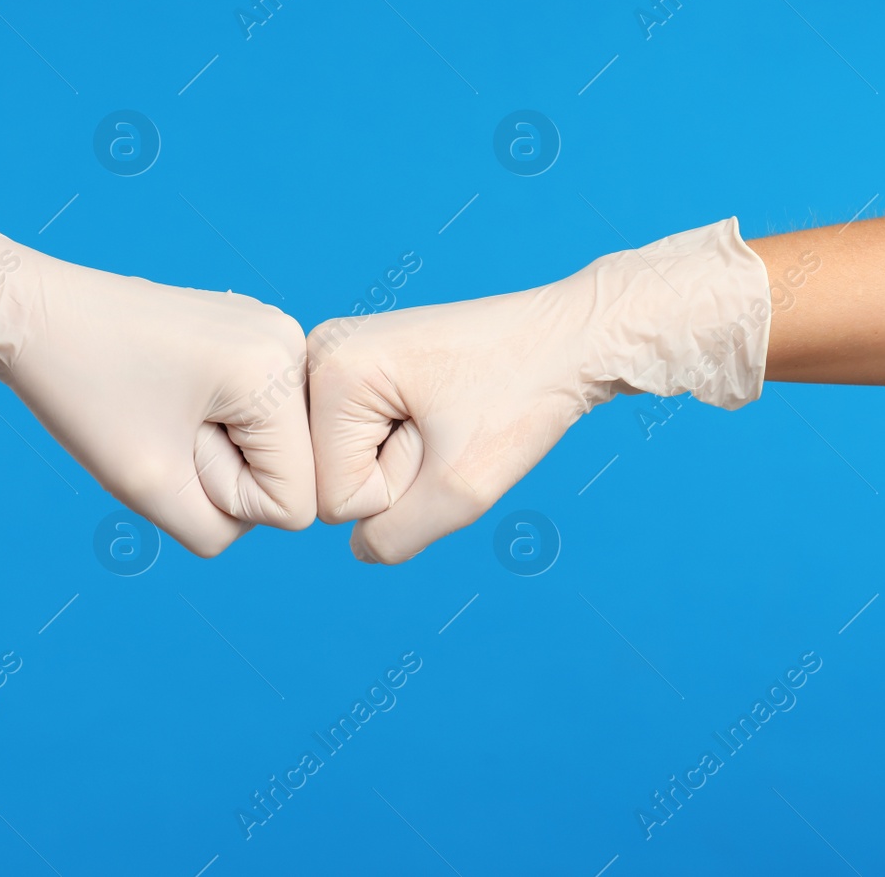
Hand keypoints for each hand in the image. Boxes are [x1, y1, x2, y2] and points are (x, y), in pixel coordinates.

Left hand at [0, 196, 315, 556]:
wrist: (32, 312)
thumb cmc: (83, 392)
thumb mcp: (150, 488)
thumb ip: (219, 530)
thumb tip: (263, 515)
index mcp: (277, 370)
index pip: (295, 502)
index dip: (225, 497)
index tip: (172, 446)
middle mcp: (292, 341)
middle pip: (290, 471)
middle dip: (223, 471)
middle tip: (162, 425)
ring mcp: (273, 331)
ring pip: (272, 447)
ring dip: (217, 449)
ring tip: (163, 407)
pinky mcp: (251, 334)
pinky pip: (255, 418)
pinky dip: (214, 424)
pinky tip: (170, 392)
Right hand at [307, 219, 769, 562]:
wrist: (568, 339)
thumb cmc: (523, 398)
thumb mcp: (460, 490)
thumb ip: (393, 538)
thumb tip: (361, 546)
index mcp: (327, 370)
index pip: (334, 499)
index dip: (400, 490)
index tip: (443, 434)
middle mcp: (315, 355)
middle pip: (333, 480)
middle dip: (397, 473)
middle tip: (448, 424)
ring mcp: (335, 356)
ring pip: (350, 464)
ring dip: (405, 459)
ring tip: (447, 414)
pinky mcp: (359, 366)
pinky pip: (365, 442)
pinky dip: (407, 441)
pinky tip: (438, 407)